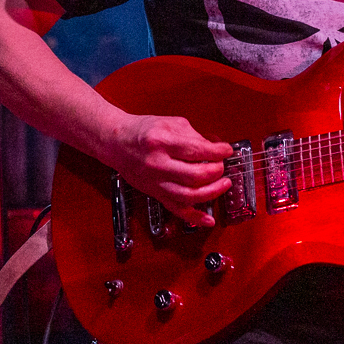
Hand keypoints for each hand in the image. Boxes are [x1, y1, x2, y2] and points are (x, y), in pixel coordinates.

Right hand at [103, 114, 233, 225]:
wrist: (116, 142)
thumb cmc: (143, 131)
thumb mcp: (170, 123)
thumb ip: (194, 136)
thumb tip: (216, 148)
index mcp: (162, 141)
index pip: (197, 149)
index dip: (218, 151)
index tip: (227, 150)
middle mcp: (157, 164)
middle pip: (195, 175)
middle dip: (216, 171)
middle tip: (222, 166)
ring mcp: (155, 182)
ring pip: (189, 195)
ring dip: (212, 192)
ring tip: (224, 184)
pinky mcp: (155, 194)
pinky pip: (176, 210)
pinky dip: (194, 218)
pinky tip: (209, 220)